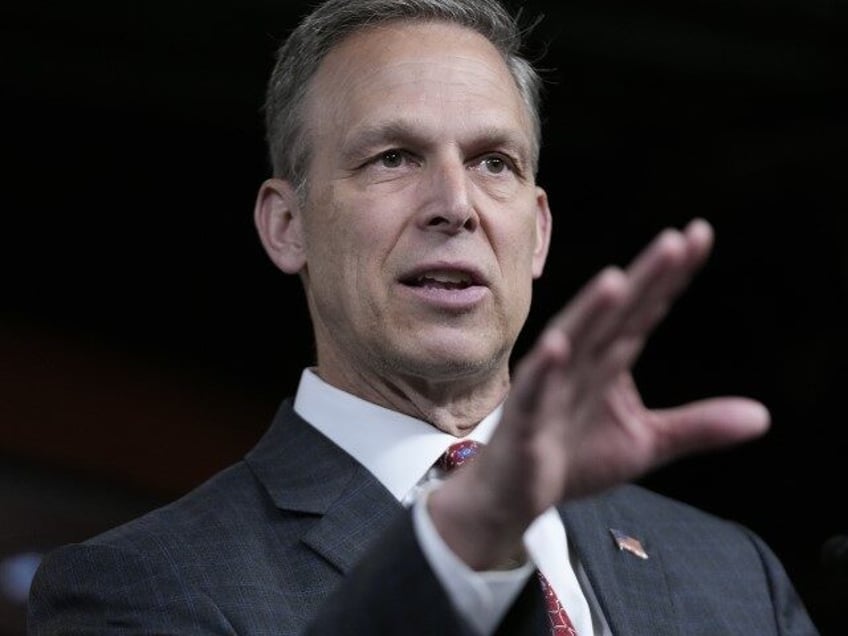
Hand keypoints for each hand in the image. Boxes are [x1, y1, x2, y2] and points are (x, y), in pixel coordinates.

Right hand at [428, 218, 769, 568]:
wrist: (517, 494)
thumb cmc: (572, 458)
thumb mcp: (647, 442)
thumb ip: (698, 425)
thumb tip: (763, 416)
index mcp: (610, 362)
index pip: (645, 311)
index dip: (671, 277)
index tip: (699, 235)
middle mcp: (581, 363)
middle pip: (615, 316)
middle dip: (643, 280)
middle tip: (675, 242)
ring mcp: (550, 387)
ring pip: (572, 343)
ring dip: (591, 312)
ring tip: (616, 282)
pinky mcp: (526, 419)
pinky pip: (535, 391)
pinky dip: (544, 369)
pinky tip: (557, 345)